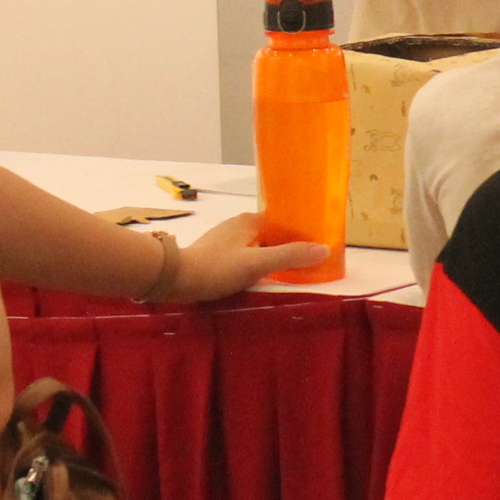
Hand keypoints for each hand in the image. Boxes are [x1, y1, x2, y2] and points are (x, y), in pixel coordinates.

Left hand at [170, 211, 329, 299]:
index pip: (285, 222)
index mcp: (251, 221)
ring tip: (291, 273)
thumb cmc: (217, 268)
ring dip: (274, 257)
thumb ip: (290, 256)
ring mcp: (227, 239)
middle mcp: (239, 225)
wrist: (174, 279)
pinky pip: (248, 256)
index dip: (303, 234)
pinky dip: (259, 264)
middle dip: (290, 247)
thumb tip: (324, 249)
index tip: (320, 247)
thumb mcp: (257, 263)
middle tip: (310, 264)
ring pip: (260, 246)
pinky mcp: (218, 254)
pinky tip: (264, 278)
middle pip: (274, 235)